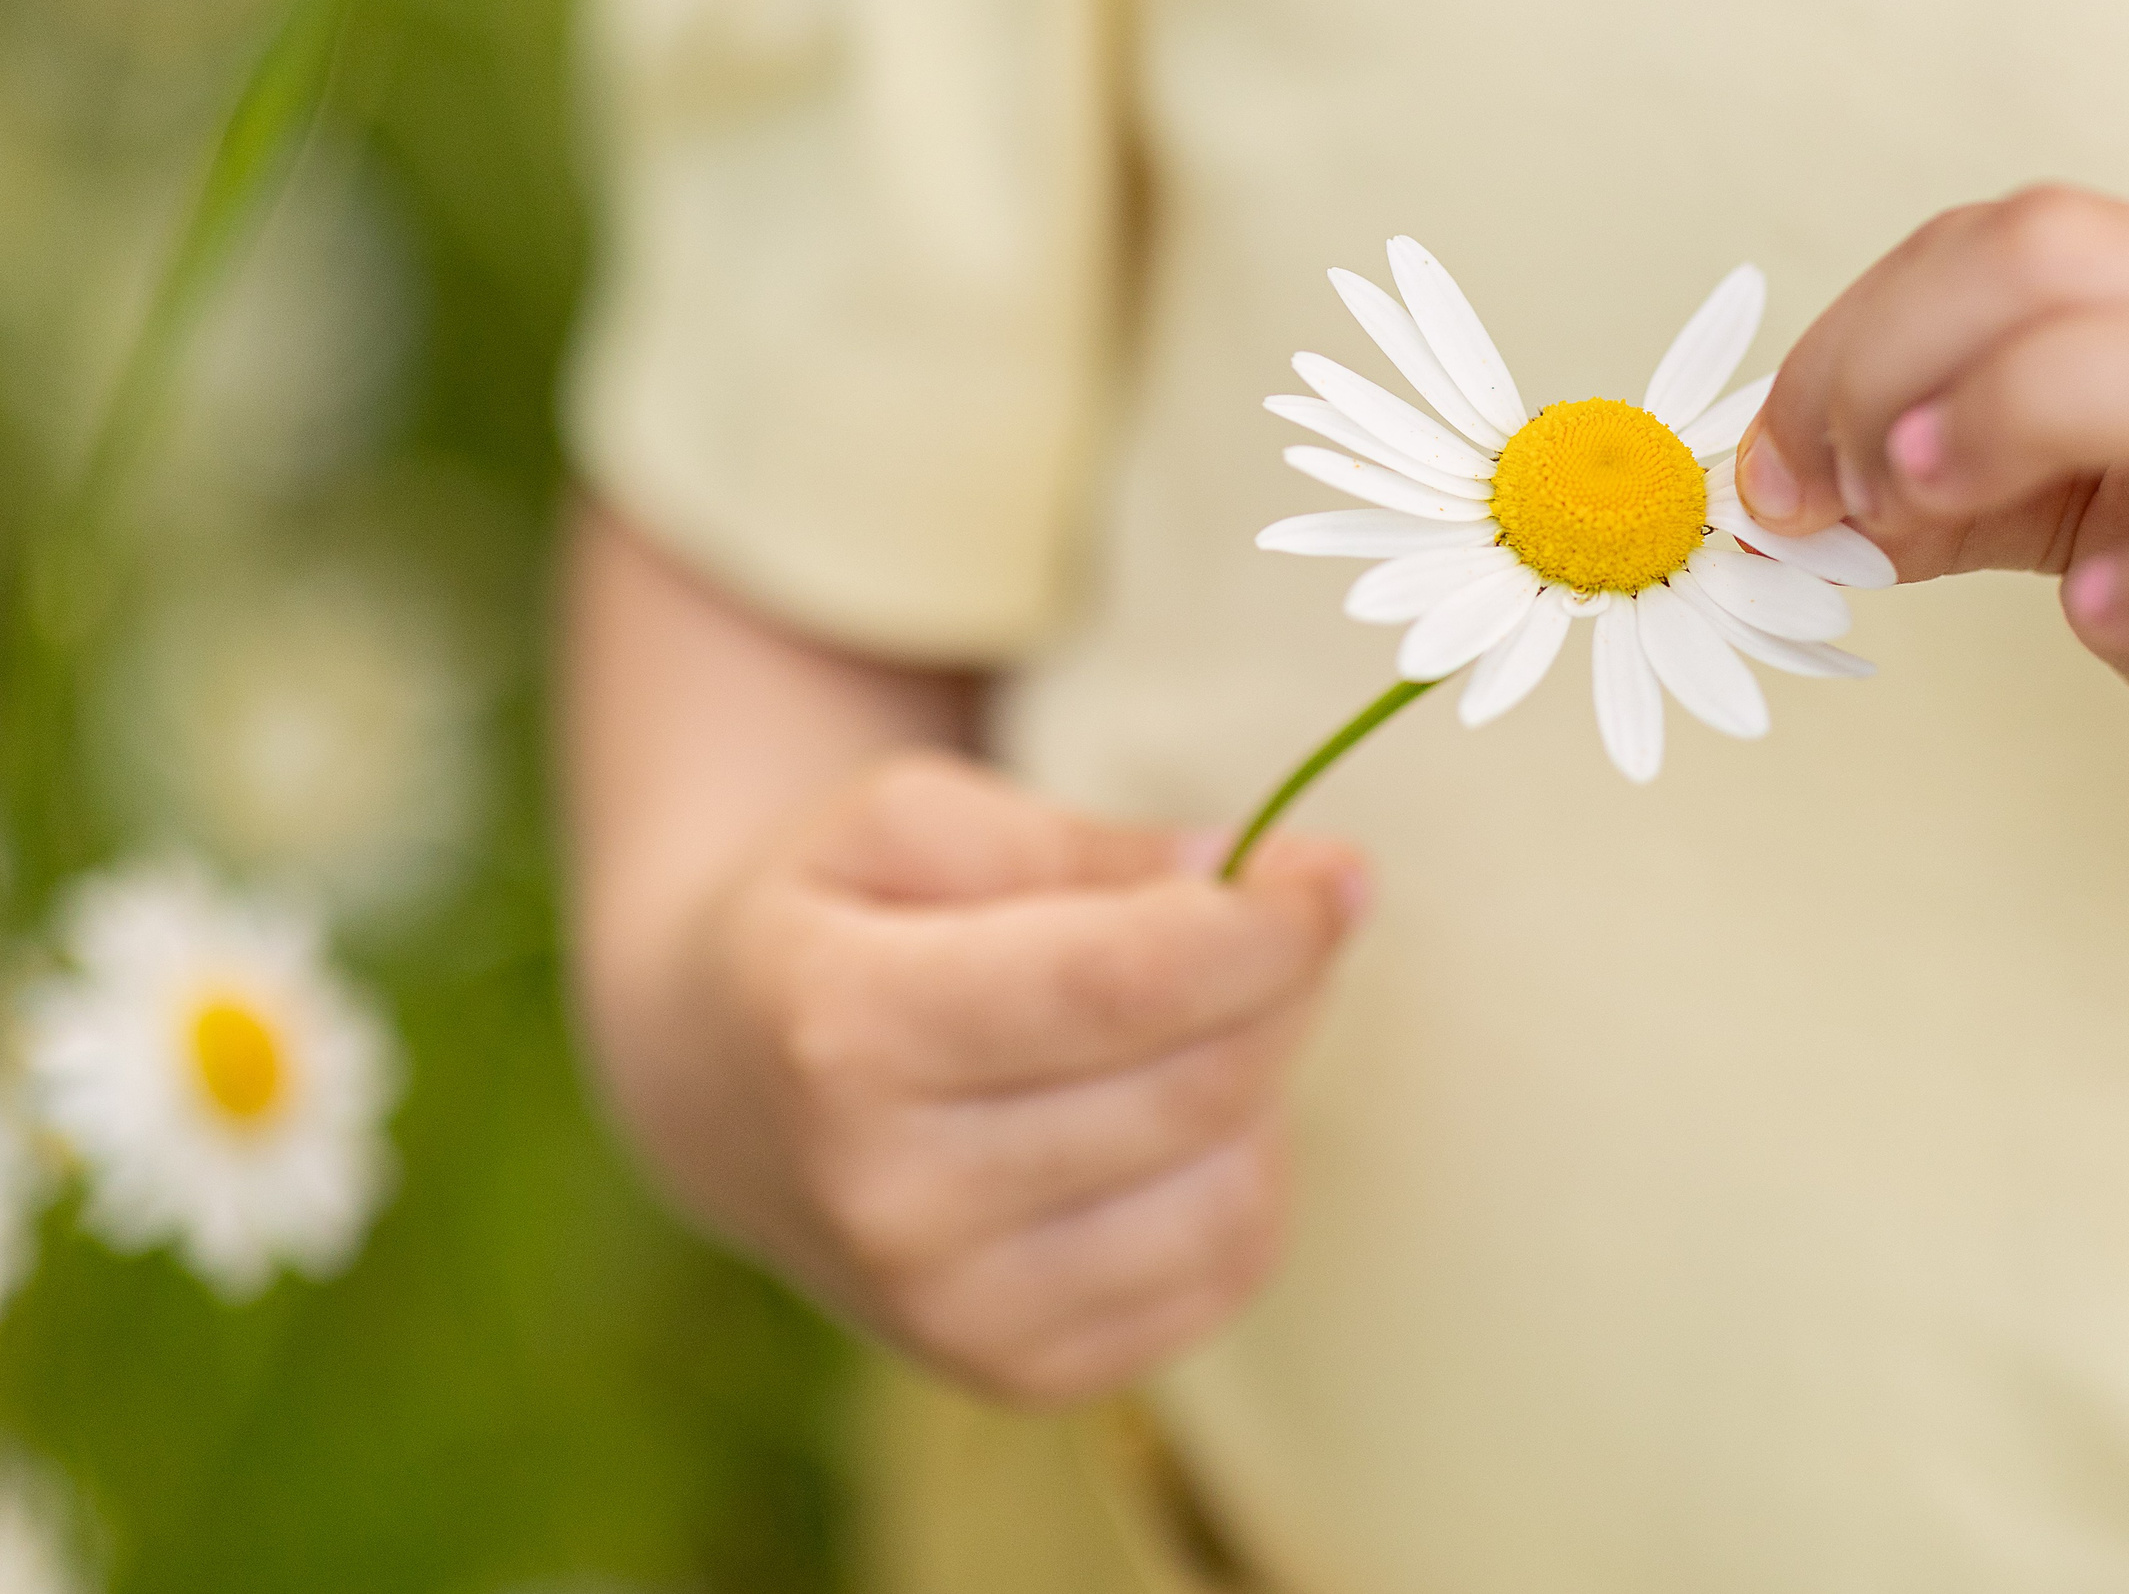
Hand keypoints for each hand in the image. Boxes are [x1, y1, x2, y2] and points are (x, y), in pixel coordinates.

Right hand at [598, 752, 1366, 1406]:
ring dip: (1263, 1081)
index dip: (1265, 927)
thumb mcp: (912, 818)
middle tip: (1272, 913)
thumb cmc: (838, 917)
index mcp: (843, 1030)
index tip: (1339, 869)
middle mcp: (887, 1200)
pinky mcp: (1017, 1377)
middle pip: (1198, 1085)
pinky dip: (1241, 1175)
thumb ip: (1083, 845)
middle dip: (1278, 981)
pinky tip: (1170, 1116)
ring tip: (1194, 1016)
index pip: (1122, 986)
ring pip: (1234, 1190)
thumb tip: (1259, 882)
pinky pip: (1228, 1270)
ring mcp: (949, 1314)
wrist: (721, 1087)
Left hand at [1739, 184, 2128, 1024]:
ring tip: (1919, 507)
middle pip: (2061, 255)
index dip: (1850, 340)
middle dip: (1888, 361)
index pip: (1997, 241)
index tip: (1777, 462)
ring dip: (2012, 416)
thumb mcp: (2093, 503)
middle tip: (1828, 492)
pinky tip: (2091, 616)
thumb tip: (1782, 488)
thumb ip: (1951, 477)